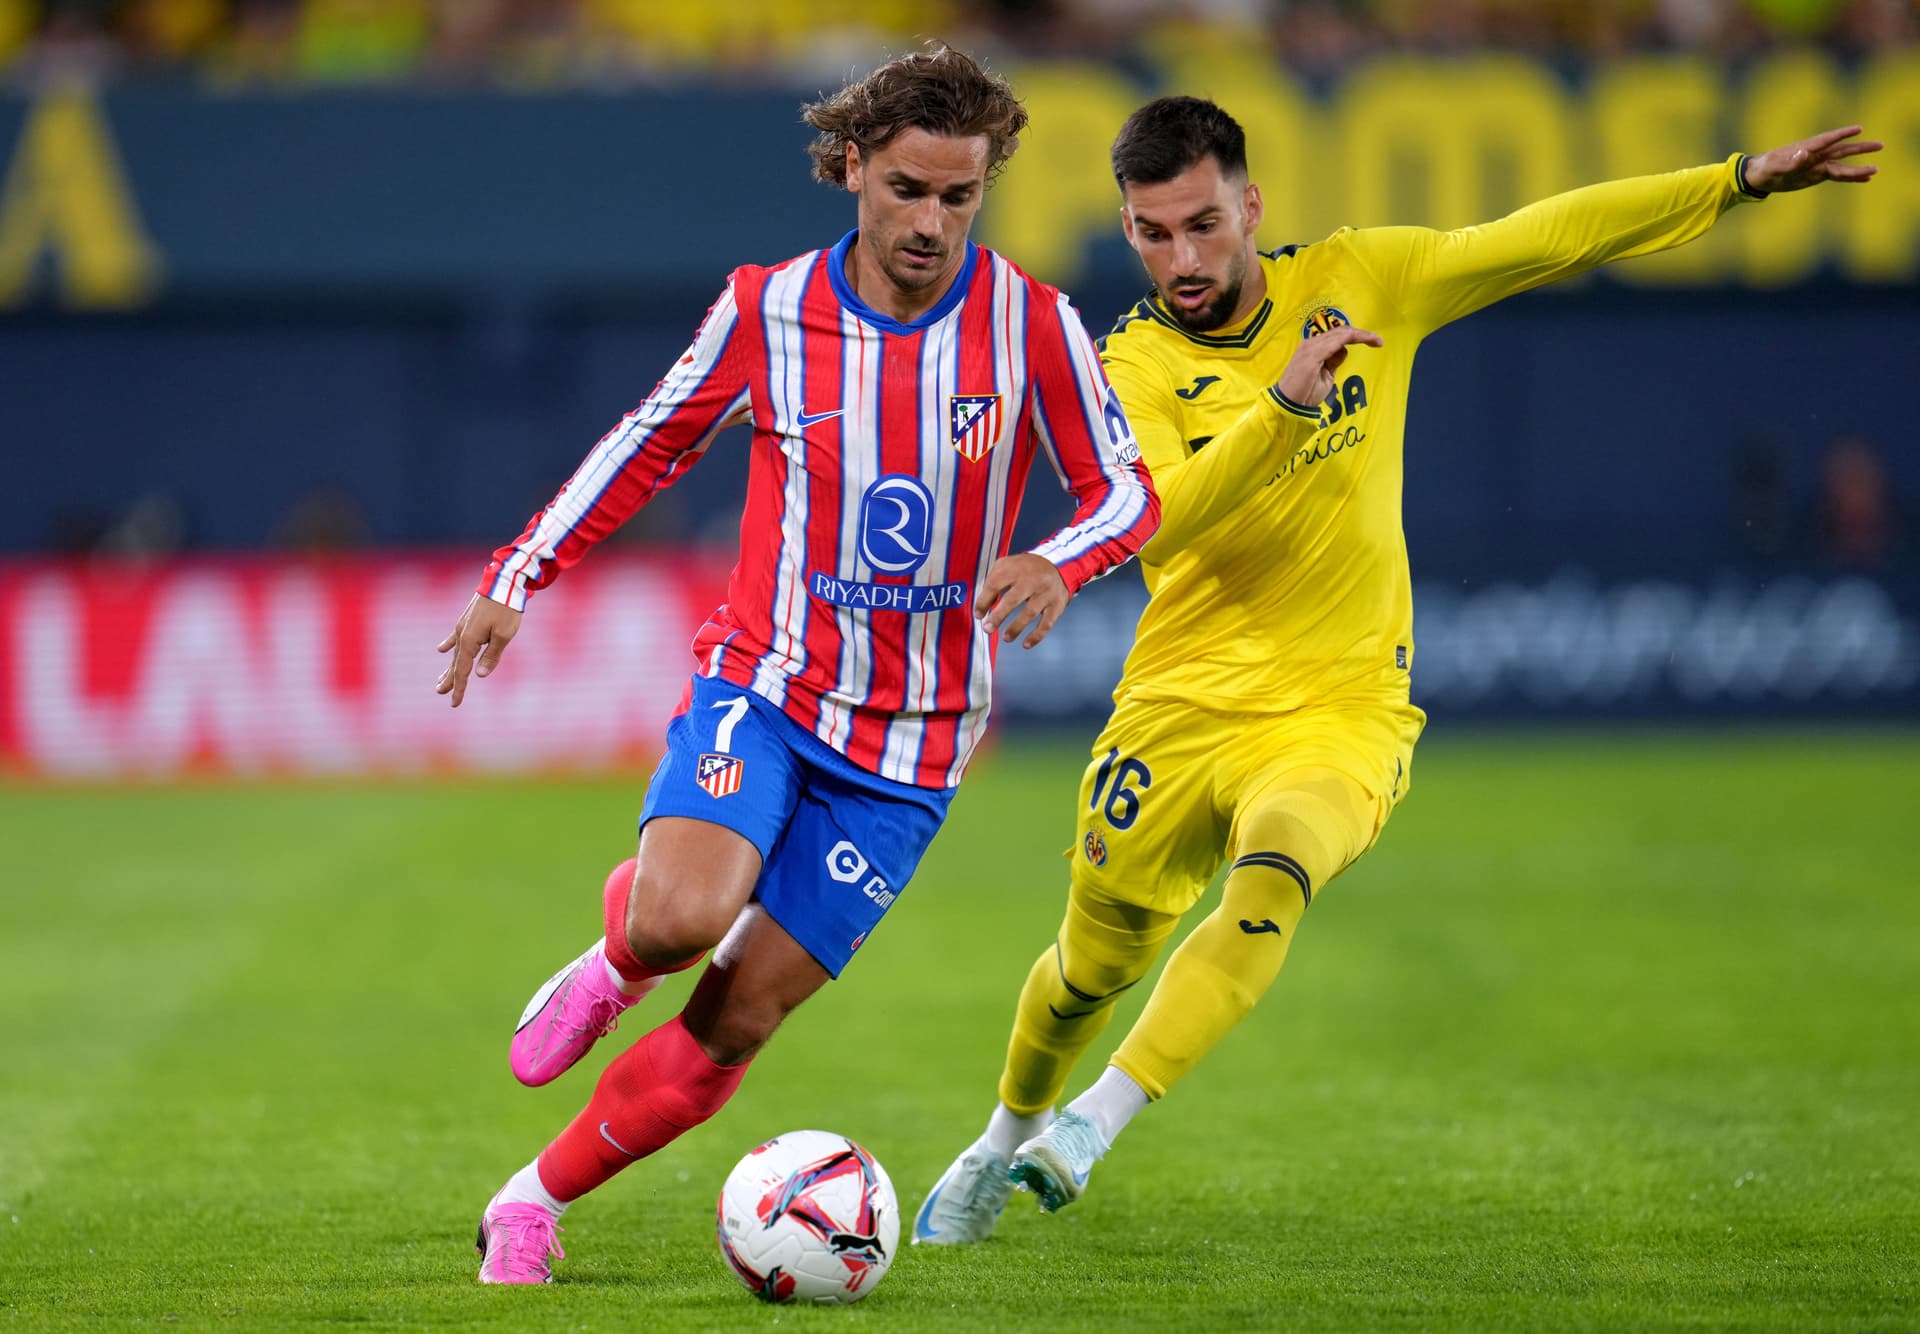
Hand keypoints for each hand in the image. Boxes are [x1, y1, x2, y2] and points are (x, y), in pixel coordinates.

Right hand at [435, 594, 522, 706]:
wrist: (505, 582)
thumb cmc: (507, 609)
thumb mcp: (504, 635)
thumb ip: (492, 655)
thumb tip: (479, 674)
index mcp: (470, 640)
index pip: (463, 670)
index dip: (460, 688)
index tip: (455, 703)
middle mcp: (462, 634)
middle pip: (456, 663)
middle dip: (450, 680)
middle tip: (441, 693)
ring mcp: (463, 626)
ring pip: (455, 651)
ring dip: (449, 666)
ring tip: (441, 680)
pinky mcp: (468, 619)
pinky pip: (455, 636)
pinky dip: (449, 644)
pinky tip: (441, 650)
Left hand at [975, 553, 1069, 648]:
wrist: (1058, 564)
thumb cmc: (1026, 569)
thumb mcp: (1007, 565)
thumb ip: (993, 581)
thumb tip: (982, 606)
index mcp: (1015, 568)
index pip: (995, 584)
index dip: (984, 601)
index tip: (978, 615)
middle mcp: (1032, 580)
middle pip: (1012, 599)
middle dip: (998, 617)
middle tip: (987, 629)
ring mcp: (1045, 593)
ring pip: (1029, 613)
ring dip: (1015, 628)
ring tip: (1006, 638)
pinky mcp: (1057, 605)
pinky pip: (1047, 623)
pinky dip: (1036, 636)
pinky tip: (1026, 644)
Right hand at [1275, 325, 1383, 407]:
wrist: (1289, 405)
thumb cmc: (1304, 394)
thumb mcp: (1326, 375)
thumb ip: (1334, 361)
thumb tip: (1343, 350)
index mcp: (1313, 348)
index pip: (1337, 335)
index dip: (1357, 335)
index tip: (1374, 342)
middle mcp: (1311, 343)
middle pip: (1341, 331)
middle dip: (1362, 333)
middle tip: (1379, 340)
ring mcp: (1311, 347)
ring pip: (1341, 333)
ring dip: (1361, 335)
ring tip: (1376, 340)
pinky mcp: (1312, 354)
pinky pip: (1337, 341)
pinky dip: (1353, 338)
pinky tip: (1365, 340)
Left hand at [1741, 126, 1880, 193]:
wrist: (1759, 176)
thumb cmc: (1765, 168)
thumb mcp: (1775, 166)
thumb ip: (1790, 161)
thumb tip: (1805, 153)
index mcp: (1807, 149)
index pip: (1827, 140)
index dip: (1842, 134)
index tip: (1858, 128)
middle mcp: (1816, 156)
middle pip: (1842, 150)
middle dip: (1860, 148)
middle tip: (1880, 145)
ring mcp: (1818, 165)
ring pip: (1842, 165)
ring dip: (1858, 168)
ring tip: (1876, 169)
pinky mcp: (1817, 175)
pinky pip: (1837, 176)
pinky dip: (1850, 177)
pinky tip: (1865, 178)